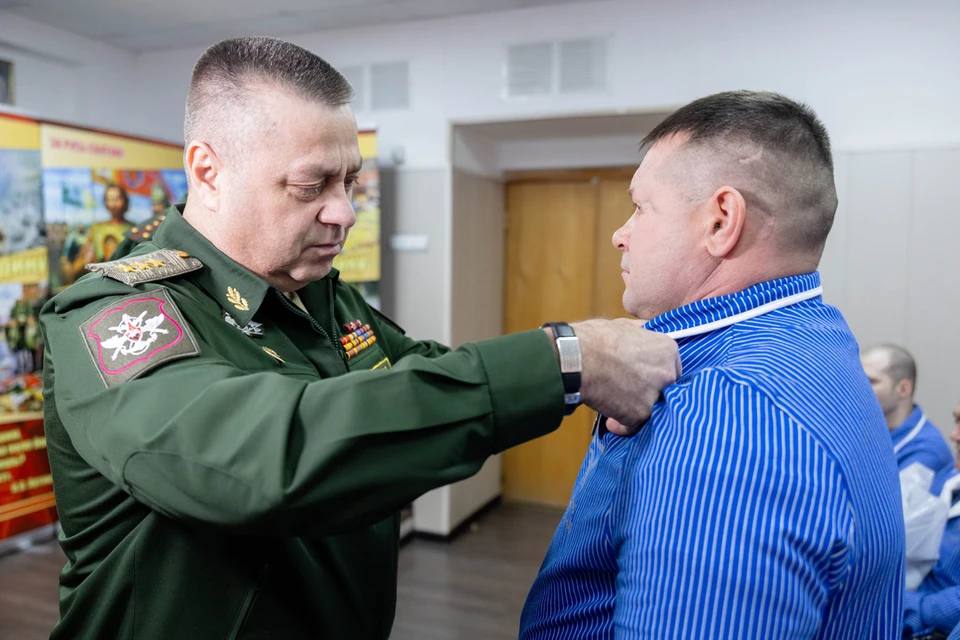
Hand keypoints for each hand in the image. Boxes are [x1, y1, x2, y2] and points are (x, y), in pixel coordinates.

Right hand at [567, 318, 679, 434]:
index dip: (655, 373)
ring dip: (636, 408)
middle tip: (629, 390)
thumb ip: (642, 332)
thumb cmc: (596, 339)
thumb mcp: (624, 325)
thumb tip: (645, 331)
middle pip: (666, 389)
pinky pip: (634, 425)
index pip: (671, 367)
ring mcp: (655, 395)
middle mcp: (667, 373)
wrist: (578, 359)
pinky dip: (622, 426)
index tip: (642, 376)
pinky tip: (611, 423)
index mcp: (668, 350)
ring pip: (651, 408)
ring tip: (616, 406)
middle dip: (649, 391)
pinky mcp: (639, 414)